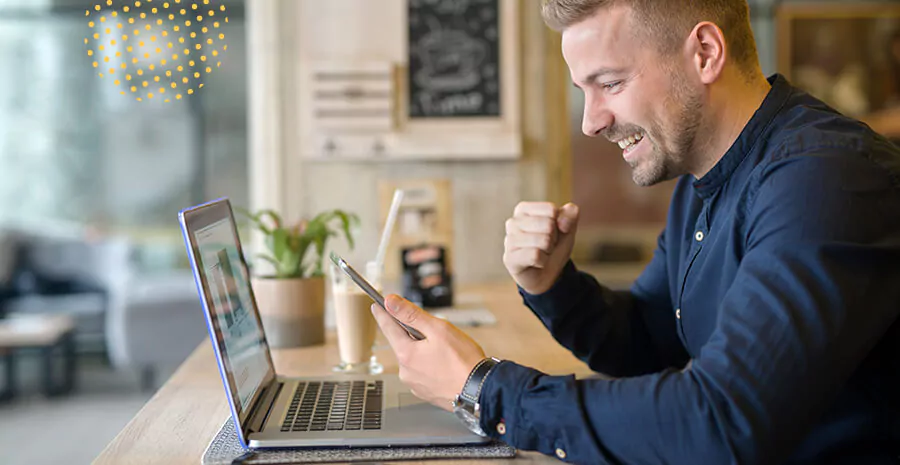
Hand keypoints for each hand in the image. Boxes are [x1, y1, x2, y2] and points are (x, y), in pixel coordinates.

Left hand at [371, 295, 485, 410]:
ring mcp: (415, 384)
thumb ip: (412, 314)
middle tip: (434, 331)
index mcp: (406, 354)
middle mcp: (406, 372)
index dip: (382, 314)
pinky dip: (430, 365)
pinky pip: (423, 372)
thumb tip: (390, 302)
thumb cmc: (464, 362)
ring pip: (414, 359)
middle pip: (402, 343)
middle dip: (413, 334)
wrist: (481, 391)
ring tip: (446, 351)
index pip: (388, 327)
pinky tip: (446, 364)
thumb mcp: (438, 329)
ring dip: (423, 350)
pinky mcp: (426, 392)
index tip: (376, 305)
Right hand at [503, 201, 579, 294]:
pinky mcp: (509, 258)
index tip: (552, 232)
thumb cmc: (553, 246)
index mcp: (523, 209)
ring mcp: (509, 241)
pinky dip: (543, 261)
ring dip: (548, 250)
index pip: (551, 209)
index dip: (559, 223)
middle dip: (554, 238)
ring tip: (541, 253)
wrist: (547, 274)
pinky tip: (536, 263)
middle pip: (548, 225)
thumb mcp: (567, 228)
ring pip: (543, 240)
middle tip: (546, 246)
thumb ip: (570, 214)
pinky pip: (535, 255)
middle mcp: (513, 222)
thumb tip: (563, 221)